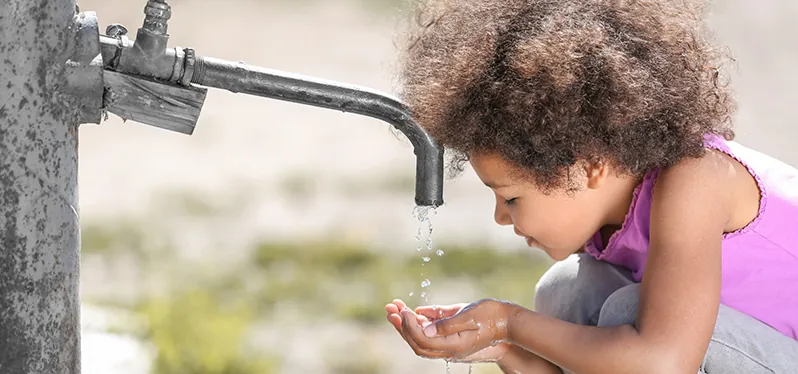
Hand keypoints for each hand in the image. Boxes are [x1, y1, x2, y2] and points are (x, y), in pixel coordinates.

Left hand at [385, 299, 513, 362]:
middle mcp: (450, 349)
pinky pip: (431, 334)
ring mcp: (451, 345)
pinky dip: (419, 323)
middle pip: (418, 343)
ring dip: (407, 325)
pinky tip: (412, 311)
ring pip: (422, 340)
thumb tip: (424, 327)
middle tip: (390, 309)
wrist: (510, 323)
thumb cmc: (493, 316)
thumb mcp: (469, 316)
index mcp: (454, 346)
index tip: (403, 311)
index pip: (423, 340)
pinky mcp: (452, 337)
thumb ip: (446, 323)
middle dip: (402, 326)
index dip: (410, 327)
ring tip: (394, 308)